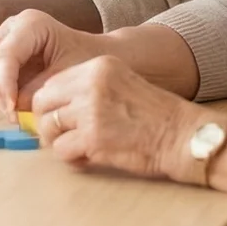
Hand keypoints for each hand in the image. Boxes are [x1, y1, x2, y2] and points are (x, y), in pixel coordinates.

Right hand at [0, 10, 108, 115]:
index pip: (6, 55)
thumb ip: (40, 90)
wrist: (99, 55)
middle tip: (13, 114)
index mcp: (31, 23)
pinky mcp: (5, 55)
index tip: (11, 108)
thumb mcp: (69, 75)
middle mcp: (13, 27)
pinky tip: (17, 108)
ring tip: (17, 114)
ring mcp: (6, 40)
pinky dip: (2, 93)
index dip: (4, 83)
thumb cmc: (89, 59)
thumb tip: (16, 106)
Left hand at [30, 56, 213, 181]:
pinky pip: (61, 150)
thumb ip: (88, 90)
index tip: (60, 118)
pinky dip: (72, 158)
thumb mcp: (121, 85)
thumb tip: (52, 107)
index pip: (53, 82)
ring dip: (59, 142)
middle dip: (47, 122)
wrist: (184, 136)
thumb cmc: (155, 117)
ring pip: (48, 127)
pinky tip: (89, 158)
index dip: (51, 104)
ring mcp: (91, 110)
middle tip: (63, 136)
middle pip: (42, 102)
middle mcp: (91, 83)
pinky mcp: (93, 137)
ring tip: (80, 147)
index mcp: (98, 67)